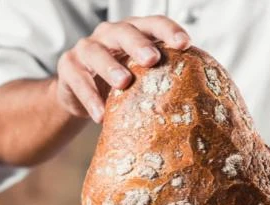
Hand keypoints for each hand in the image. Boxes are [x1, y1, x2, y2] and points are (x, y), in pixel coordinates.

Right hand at [56, 16, 190, 122]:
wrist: (82, 95)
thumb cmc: (119, 86)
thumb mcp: (141, 78)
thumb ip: (161, 79)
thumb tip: (200, 97)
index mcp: (133, 34)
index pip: (153, 24)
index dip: (168, 31)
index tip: (185, 44)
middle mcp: (109, 36)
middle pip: (124, 31)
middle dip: (139, 44)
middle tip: (152, 59)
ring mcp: (86, 49)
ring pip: (96, 52)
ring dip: (111, 67)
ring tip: (124, 83)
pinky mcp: (69, 68)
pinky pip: (78, 80)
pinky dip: (90, 97)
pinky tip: (100, 114)